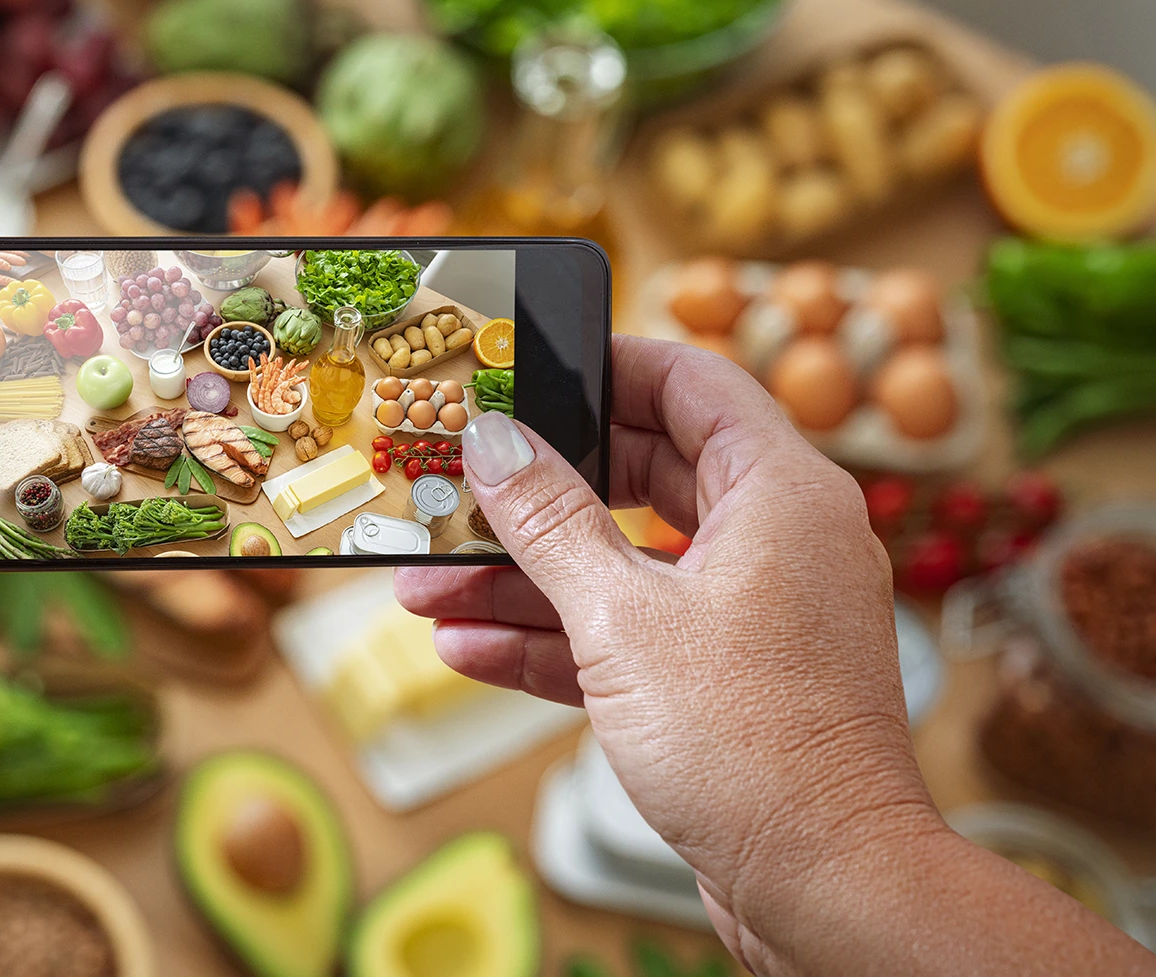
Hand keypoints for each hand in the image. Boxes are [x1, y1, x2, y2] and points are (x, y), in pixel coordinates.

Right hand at [398, 336, 1154, 975]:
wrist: (825, 889)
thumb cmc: (755, 746)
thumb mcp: (621, 617)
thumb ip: (548, 522)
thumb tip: (495, 443)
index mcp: (778, 493)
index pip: (690, 382)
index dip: (605, 366)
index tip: (526, 369)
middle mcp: (773, 540)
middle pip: (640, 474)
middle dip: (536, 494)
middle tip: (458, 486)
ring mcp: (749, 612)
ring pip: (622, 563)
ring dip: (524, 578)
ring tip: (430, 586)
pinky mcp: (723, 678)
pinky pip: (629, 632)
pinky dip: (556, 639)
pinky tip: (472, 647)